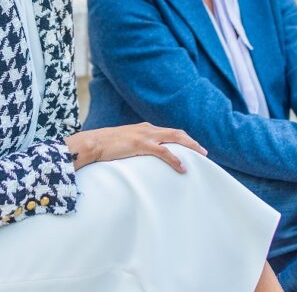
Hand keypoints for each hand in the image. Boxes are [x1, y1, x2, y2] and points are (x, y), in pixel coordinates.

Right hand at [65, 122, 206, 172]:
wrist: (93, 143)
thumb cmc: (106, 147)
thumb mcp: (124, 144)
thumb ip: (135, 147)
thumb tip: (141, 158)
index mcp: (144, 129)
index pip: (169, 132)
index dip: (183, 139)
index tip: (193, 148)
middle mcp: (148, 129)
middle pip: (177, 133)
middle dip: (192, 142)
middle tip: (204, 152)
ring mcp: (145, 135)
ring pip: (175, 138)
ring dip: (190, 147)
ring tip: (201, 157)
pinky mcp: (141, 144)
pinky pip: (163, 151)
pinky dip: (175, 159)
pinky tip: (182, 167)